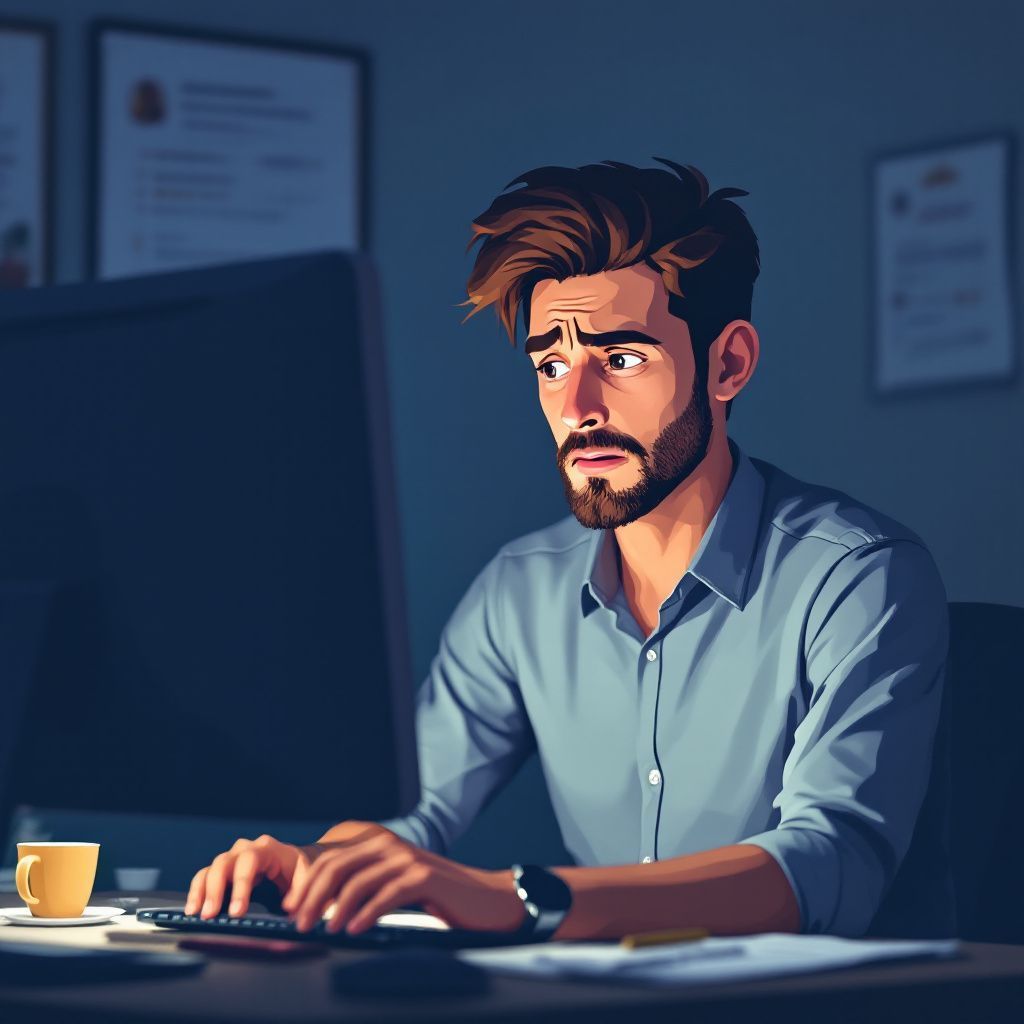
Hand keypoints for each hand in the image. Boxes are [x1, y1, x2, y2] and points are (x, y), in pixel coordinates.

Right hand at [185, 834, 306, 917]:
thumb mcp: (305, 875)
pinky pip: (204, 877)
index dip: (241, 886)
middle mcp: (245, 849)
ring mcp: (231, 858)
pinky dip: (196, 892)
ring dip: (201, 892)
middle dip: (215, 890)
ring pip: (210, 870)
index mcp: (266, 848)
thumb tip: (289, 909)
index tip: (236, 912)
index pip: (249, 862)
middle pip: (224, 864)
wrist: (293, 861)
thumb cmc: (299, 868)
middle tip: (210, 915)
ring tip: (196, 914)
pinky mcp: (222, 871)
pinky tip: (192, 909)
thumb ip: (300, 890)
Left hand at [280, 822, 526, 935]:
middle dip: (312, 897)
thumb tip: (324, 906)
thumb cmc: (438, 896)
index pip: (332, 859)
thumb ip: (367, 886)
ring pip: (357, 881)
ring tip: (324, 930)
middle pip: (337, 867)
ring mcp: (407, 859)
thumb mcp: (396, 886)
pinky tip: (355, 930)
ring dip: (335, 909)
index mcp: (380, 845)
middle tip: (298, 923)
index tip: (290, 908)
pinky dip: (366, 913)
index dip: (307, 884)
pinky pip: (386, 895)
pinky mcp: (423, 877)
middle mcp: (390, 846)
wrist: (484, 899)